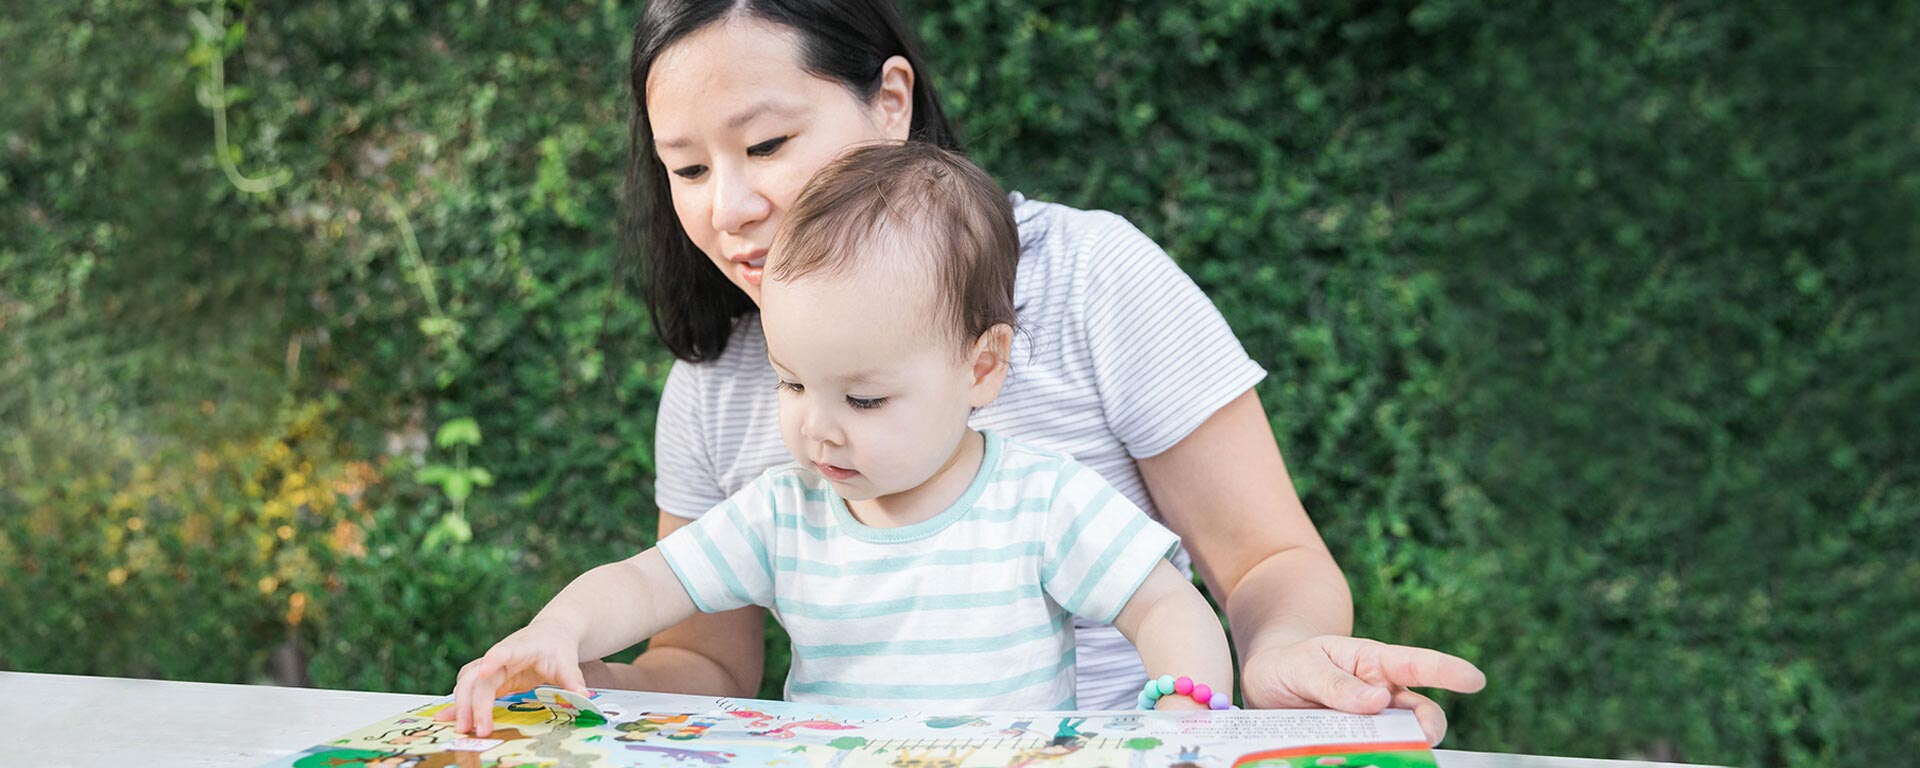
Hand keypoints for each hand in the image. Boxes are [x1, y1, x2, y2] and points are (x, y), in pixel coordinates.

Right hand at [435, 621, 591, 736]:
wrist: (551, 633)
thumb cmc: (557, 645)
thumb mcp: (568, 660)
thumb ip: (573, 679)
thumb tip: (583, 697)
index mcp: (520, 647)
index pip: (503, 651)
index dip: (493, 660)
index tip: (484, 671)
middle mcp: (499, 656)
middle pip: (479, 677)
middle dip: (473, 703)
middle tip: (475, 729)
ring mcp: (491, 666)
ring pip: (468, 684)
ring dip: (462, 706)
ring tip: (463, 729)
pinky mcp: (489, 678)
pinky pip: (469, 690)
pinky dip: (459, 704)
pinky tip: (447, 719)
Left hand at [1239, 636, 1485, 745]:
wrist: (1265, 684)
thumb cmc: (1290, 664)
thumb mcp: (1303, 666)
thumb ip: (1334, 682)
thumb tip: (1378, 700)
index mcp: (1373, 663)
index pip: (1416, 664)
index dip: (1448, 670)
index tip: (1475, 679)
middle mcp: (1381, 696)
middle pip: (1420, 716)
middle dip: (1426, 729)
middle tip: (1419, 737)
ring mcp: (1368, 725)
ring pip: (1399, 744)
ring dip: (1393, 754)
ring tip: (1370, 762)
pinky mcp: (1353, 748)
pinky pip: (1370, 760)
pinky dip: (1367, 766)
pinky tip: (1349, 766)